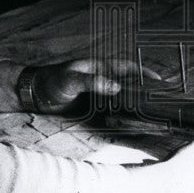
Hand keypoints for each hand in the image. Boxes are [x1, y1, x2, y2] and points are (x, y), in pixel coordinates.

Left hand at [29, 59, 158, 113]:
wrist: (34, 94)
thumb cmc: (52, 80)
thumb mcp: (73, 79)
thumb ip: (93, 82)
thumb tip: (116, 87)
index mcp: (100, 67)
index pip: (127, 67)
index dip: (143, 73)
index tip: (159, 81)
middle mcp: (102, 80)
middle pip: (128, 84)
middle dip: (143, 91)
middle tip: (159, 101)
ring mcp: (97, 95)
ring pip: (121, 100)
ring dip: (133, 106)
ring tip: (149, 115)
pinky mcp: (91, 109)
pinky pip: (110, 112)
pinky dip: (120, 117)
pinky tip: (127, 125)